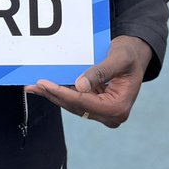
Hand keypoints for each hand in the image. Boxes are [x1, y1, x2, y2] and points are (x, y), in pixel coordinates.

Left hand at [25, 35, 151, 127]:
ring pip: (73, 105)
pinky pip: (76, 100)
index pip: (84, 102)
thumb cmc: (130, 54)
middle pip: (76, 106)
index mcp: (118, 107)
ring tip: (34, 86)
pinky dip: (61, 93)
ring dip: (53, 95)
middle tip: (32, 85)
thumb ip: (100, 72)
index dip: (62, 93)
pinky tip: (46, 87)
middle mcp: (111, 115)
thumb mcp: (118, 59)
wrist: (136, 54)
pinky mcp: (97, 106)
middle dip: (53, 94)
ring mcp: (104, 112)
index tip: (44, 84)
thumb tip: (79, 86)